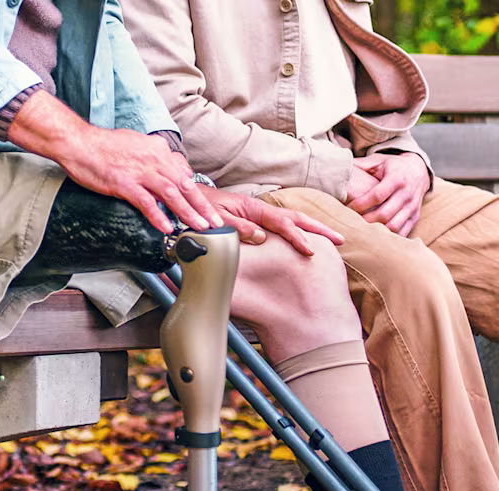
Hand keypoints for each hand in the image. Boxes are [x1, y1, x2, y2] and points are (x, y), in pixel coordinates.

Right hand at [8, 91, 222, 233]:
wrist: (79, 142)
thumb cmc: (103, 146)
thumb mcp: (136, 145)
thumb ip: (153, 157)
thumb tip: (166, 166)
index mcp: (158, 151)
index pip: (184, 175)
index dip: (198, 194)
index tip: (207, 210)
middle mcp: (154, 159)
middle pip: (185, 185)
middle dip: (202, 206)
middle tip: (215, 223)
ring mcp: (140, 171)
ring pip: (172, 194)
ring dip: (188, 213)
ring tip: (199, 227)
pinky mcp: (124, 183)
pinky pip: (146, 202)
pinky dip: (158, 215)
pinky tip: (167, 227)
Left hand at [199, 186, 343, 255]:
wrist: (190, 201)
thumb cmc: (202, 210)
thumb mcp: (216, 220)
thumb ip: (237, 228)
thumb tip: (260, 237)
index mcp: (253, 209)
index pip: (282, 224)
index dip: (298, 237)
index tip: (310, 250)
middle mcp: (260, 210)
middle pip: (296, 218)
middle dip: (319, 229)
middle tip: (339, 240)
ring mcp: (260, 215)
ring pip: (292, 221)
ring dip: (313, 230)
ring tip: (332, 240)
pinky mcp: (257, 221)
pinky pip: (282, 227)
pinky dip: (299, 232)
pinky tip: (308, 240)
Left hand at [346, 152, 429, 236]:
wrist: (418, 170)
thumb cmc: (392, 166)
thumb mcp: (378, 161)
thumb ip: (361, 165)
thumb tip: (340, 168)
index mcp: (397, 178)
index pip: (377, 196)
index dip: (360, 205)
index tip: (347, 208)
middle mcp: (407, 193)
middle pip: (384, 214)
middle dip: (365, 221)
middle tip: (351, 223)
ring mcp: (412, 207)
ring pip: (394, 226)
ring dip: (376, 232)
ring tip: (361, 230)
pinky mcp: (415, 217)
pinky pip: (403, 233)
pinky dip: (388, 237)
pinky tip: (375, 236)